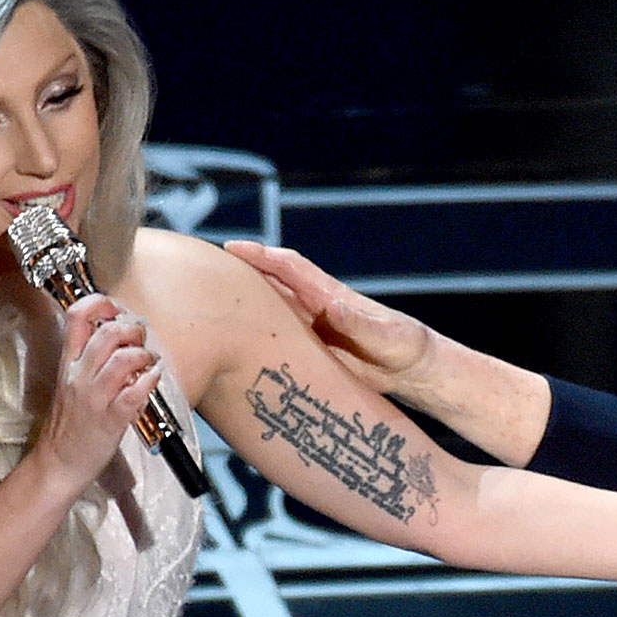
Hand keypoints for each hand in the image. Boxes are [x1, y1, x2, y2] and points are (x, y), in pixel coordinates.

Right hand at [34, 294, 163, 485]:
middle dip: (132, 329)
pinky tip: (154, 379)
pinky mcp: (111, 419)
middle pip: (107, 333)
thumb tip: (121, 339)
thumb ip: (91, 361)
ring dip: (144, 355)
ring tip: (149, 362)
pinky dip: (150, 381)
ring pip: (122, 360)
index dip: (99, 303)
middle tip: (141, 338)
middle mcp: (79, 376)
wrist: (59, 463)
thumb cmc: (70, 426)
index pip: (76, 317)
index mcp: (68, 364)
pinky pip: (134, 393)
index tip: (115, 309)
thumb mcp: (72, 384)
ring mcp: (95, 397)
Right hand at [223, 240, 431, 397]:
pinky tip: (234, 344)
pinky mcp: (312, 350)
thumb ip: (360, 323)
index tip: (232, 248)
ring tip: (207, 302)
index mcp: (330, 296)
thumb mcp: (387, 335)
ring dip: (242, 304)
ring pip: (269, 310)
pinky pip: (277, 340)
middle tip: (203, 269)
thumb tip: (332, 308)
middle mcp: (315, 307)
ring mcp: (311, 328)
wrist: (414, 368)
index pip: (290, 268)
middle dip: (240, 273)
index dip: (261, 256)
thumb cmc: (406, 346)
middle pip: (271, 283)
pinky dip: (256, 336)